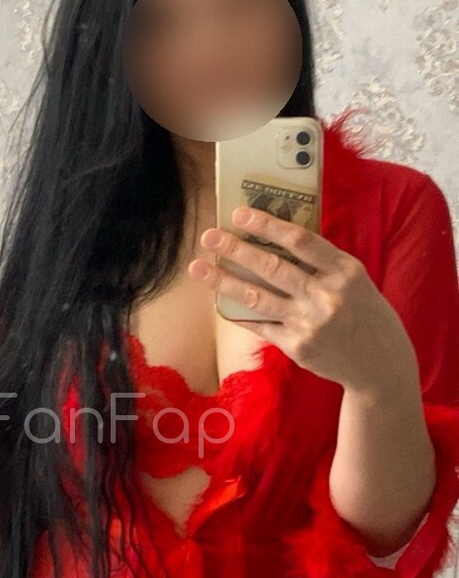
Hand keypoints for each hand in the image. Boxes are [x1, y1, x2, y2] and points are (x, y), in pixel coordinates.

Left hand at [188, 206, 416, 392]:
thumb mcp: (354, 280)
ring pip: (256, 297)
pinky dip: (239, 313)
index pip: (300, 241)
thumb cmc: (364, 313)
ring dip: (223, 281)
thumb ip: (322, 263)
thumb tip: (276, 239)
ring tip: (198, 268)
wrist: (379, 364)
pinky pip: (260, 325)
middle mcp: (326, 296)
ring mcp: (309, 323)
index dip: (268, 225)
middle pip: (271, 267)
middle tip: (208, 236)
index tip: (240, 214)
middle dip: (235, 249)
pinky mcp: (297, 346)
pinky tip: (220, 302)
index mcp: (344, 271)